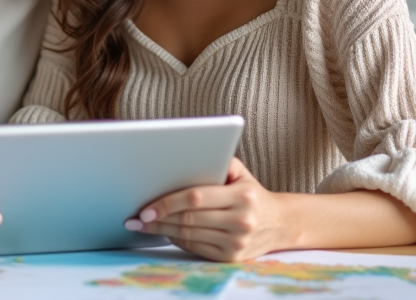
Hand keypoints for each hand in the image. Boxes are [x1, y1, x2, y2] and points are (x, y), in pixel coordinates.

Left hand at [124, 158, 295, 261]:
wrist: (280, 223)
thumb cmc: (251, 192)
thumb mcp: (239, 172)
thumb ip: (215, 160)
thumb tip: (178, 156)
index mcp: (241, 197)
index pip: (195, 198)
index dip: (167, 202)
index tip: (145, 207)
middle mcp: (240, 221)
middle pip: (188, 220)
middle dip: (158, 218)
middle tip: (135, 217)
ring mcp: (237, 243)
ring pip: (189, 236)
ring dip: (162, 230)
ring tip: (142, 225)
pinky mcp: (231, 258)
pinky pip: (196, 248)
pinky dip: (177, 240)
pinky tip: (165, 231)